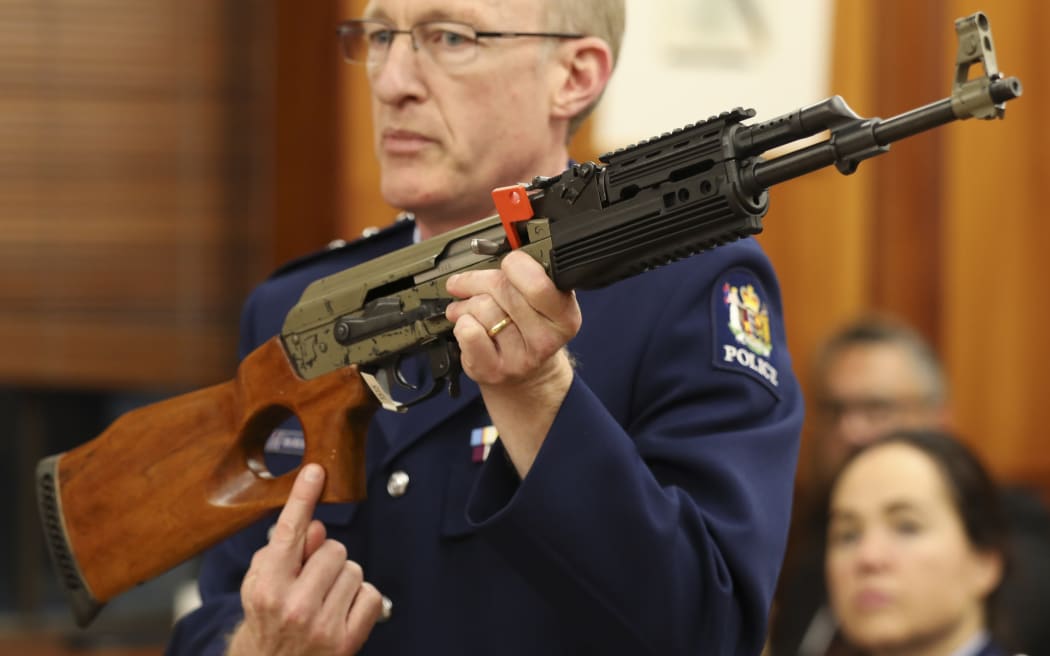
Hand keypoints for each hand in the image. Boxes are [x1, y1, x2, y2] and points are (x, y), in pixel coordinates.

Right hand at [227, 464, 382, 655]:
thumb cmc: (267, 622)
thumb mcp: (260, 585)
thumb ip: (284, 552)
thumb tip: (316, 527)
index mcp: (266, 588)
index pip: (288, 533)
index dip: (302, 498)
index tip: (315, 472)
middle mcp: (293, 607)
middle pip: (334, 548)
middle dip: (327, 558)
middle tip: (313, 580)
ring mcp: (322, 626)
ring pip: (355, 569)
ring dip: (344, 578)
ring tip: (325, 598)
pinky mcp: (347, 642)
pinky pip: (372, 594)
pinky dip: (361, 599)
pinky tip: (341, 612)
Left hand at [445, 250, 580, 474]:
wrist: (527, 378)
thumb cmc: (529, 328)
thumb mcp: (543, 300)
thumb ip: (528, 274)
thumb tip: (492, 246)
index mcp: (565, 316)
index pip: (537, 282)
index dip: (516, 265)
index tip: (508, 262)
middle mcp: (546, 340)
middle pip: (502, 289)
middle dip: (479, 280)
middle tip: (468, 281)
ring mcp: (520, 358)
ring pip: (481, 308)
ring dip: (466, 303)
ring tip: (466, 307)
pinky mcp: (494, 370)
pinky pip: (467, 332)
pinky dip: (460, 322)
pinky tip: (466, 324)